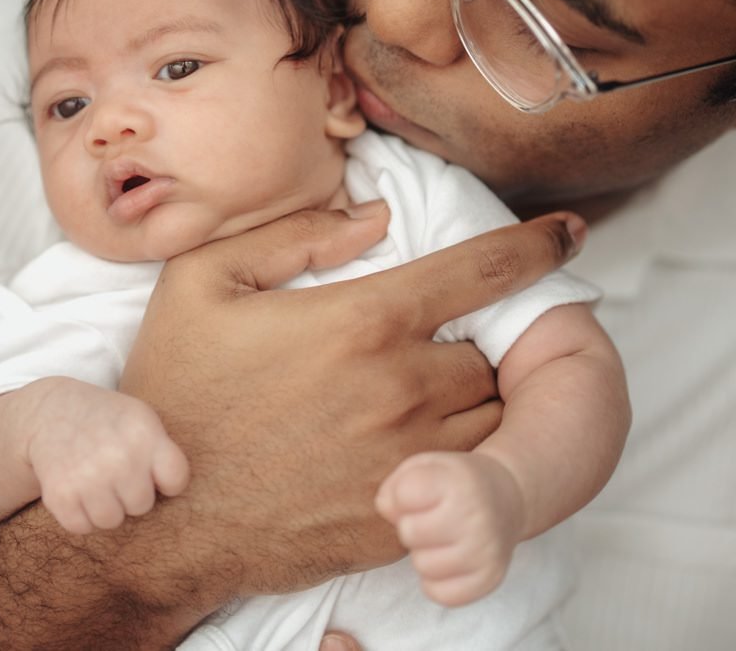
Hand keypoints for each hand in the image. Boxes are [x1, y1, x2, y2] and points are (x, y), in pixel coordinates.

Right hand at [24, 378, 190, 534]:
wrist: (51, 411)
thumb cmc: (108, 421)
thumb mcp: (140, 419)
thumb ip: (163, 453)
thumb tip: (176, 499)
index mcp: (143, 432)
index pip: (175, 481)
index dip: (165, 482)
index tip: (152, 471)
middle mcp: (118, 456)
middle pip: (142, 505)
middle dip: (130, 493)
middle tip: (115, 471)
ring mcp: (87, 477)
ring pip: (112, 521)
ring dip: (105, 507)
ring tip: (96, 481)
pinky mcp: (60, 495)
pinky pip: (82, 527)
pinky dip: (79, 514)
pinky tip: (76, 489)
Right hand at [116, 202, 584, 601]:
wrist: (167, 520)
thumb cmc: (180, 392)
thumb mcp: (204, 282)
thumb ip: (295, 233)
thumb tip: (374, 215)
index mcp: (361, 321)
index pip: (483, 271)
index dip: (537, 245)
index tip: (568, 231)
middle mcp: (401, 389)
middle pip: (491, 347)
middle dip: (480, 333)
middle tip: (447, 330)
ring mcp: (410, 458)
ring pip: (493, 411)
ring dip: (478, 391)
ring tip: (429, 384)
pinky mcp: (406, 514)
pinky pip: (472, 471)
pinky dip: (466, 446)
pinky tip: (421, 435)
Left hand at [375, 451, 526, 605]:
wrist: (507, 499)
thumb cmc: (457, 484)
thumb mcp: (426, 466)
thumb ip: (396, 484)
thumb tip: (387, 511)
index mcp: (459, 483)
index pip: (404, 495)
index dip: (402, 495)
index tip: (420, 493)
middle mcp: (476, 517)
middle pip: (409, 532)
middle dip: (412, 525)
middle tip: (431, 518)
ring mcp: (485, 551)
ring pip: (423, 566)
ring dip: (424, 554)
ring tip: (442, 539)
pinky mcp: (489, 579)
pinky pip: (440, 594)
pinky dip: (437, 581)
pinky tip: (448, 561)